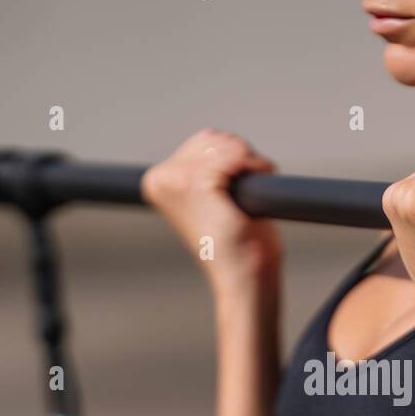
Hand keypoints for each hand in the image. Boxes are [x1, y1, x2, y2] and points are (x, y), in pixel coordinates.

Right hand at [141, 129, 282, 296]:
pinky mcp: (196, 183)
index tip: (237, 194)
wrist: (244, 279)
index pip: (206, 141)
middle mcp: (160, 178)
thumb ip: (207, 165)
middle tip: (245, 200)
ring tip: (249, 200)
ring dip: (250, 165)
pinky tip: (255, 193)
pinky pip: (237, 155)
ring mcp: (175, 180)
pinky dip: (256, 168)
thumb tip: (214, 136)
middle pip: (215, 138)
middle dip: (241, 160)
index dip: (234, 161)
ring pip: (227, 145)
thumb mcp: (217, 198)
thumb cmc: (239, 245)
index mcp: (159, 181)